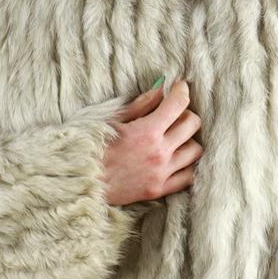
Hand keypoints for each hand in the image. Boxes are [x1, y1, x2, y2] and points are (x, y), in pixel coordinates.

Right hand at [101, 79, 202, 205]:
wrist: (82, 182)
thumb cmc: (93, 148)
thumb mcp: (113, 120)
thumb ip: (141, 105)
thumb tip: (161, 89)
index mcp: (147, 131)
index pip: (178, 103)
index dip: (182, 90)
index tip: (180, 88)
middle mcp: (159, 152)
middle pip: (192, 124)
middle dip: (187, 114)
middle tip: (176, 114)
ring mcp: (161, 173)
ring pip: (195, 150)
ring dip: (189, 140)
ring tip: (177, 139)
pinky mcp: (159, 190)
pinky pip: (188, 177)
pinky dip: (187, 166)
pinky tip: (178, 160)